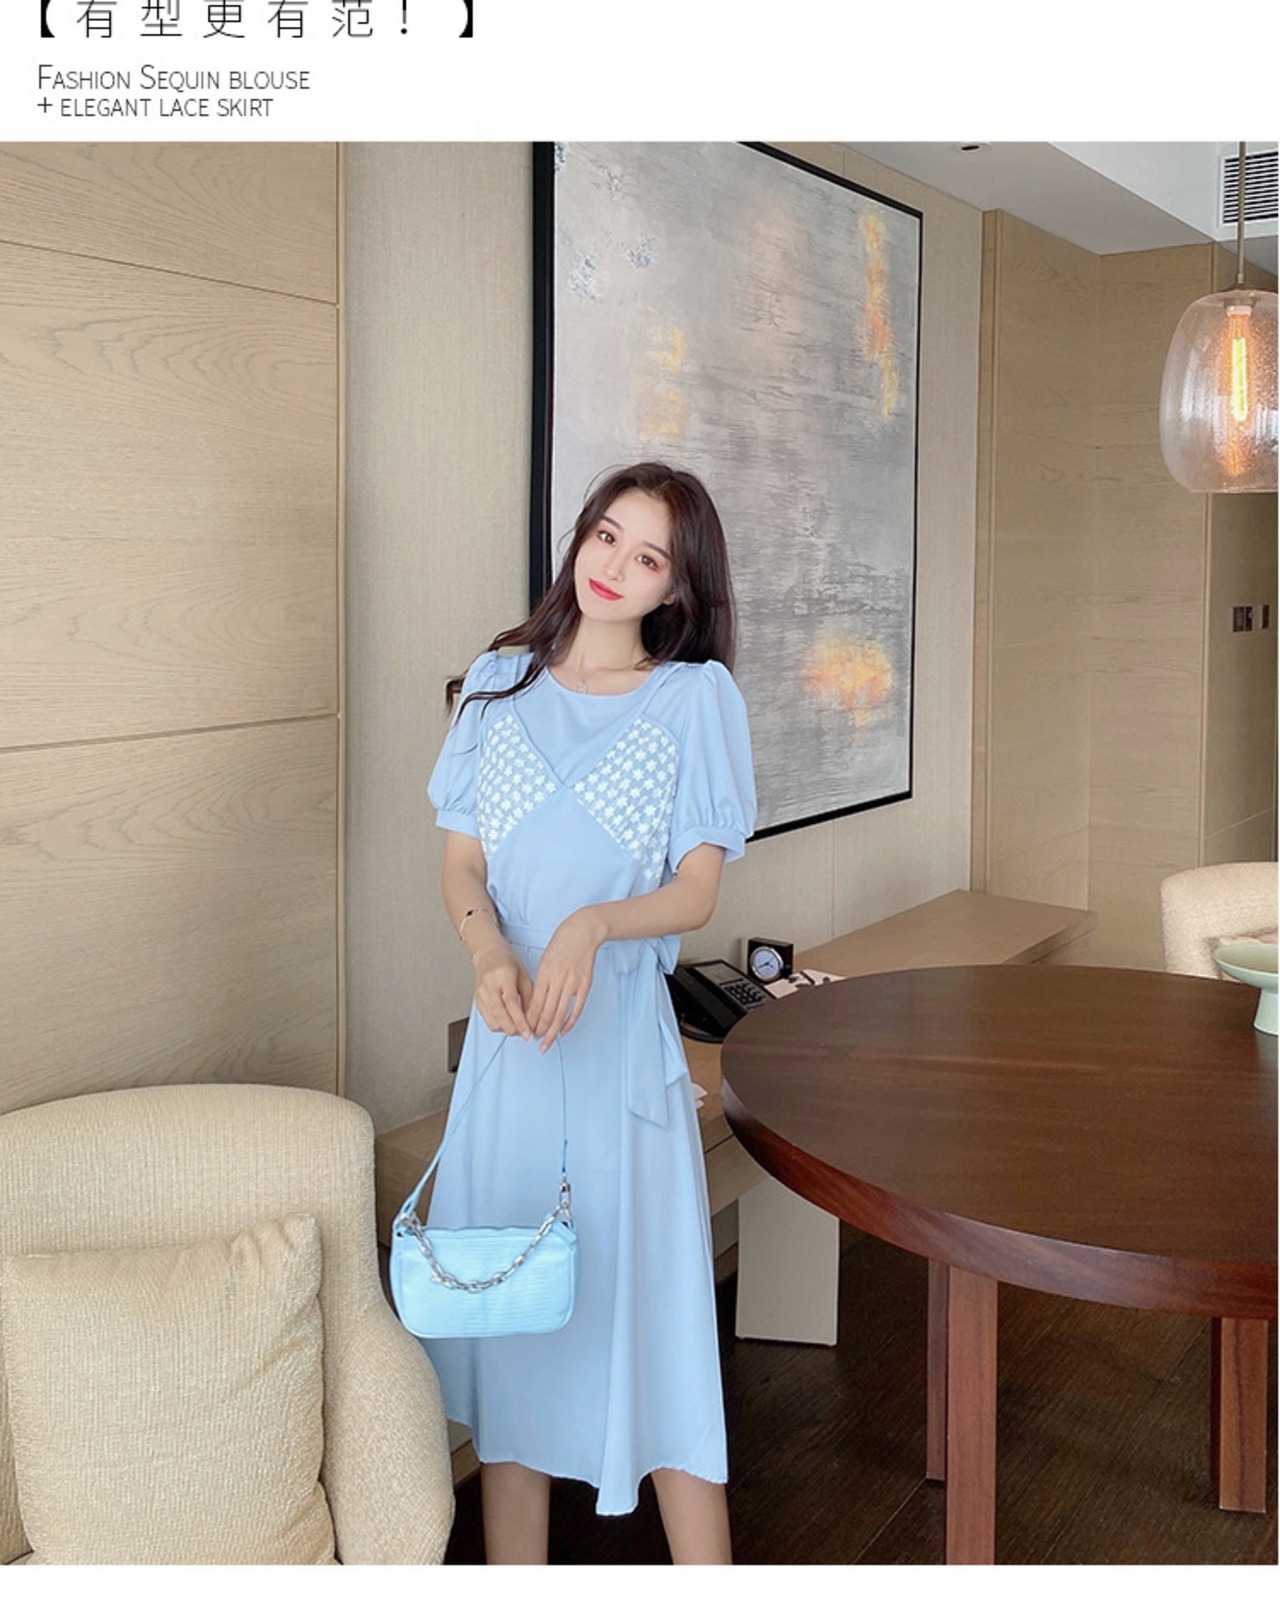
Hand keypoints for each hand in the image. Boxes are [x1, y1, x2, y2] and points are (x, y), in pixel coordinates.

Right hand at [470, 935, 534, 1039]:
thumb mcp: (524, 975)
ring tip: (518, 1028)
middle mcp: (489, 985)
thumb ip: (530, 996)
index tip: (528, 1033)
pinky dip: (499, 1026)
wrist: (487, 954)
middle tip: (526, 1033)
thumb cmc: (507, 962)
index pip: (511, 1003)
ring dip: (507, 1029)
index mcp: (503, 975)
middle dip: (514, 1030)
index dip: (521, 1021)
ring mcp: (480, 994)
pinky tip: (508, 1023)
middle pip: (500, 1015)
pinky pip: (487, 1020)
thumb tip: (533, 1018)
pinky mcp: (477, 1001)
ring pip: (492, 1022)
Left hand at [527, 907, 605, 1051]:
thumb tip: (535, 1005)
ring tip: (547, 1043)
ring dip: (552, 1031)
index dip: (530, 1020)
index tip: (525, 1031)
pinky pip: (577, 1008)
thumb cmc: (561, 944)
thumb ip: (541, 982)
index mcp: (545, 973)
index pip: (535, 1004)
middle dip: (539, 1030)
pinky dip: (570, 1022)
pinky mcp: (585, 984)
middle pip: (547, 1012)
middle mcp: (558, 979)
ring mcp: (573, 983)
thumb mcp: (545, 960)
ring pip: (560, 1013)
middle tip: (534, 1042)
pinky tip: (564, 1031)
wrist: (583, 931)